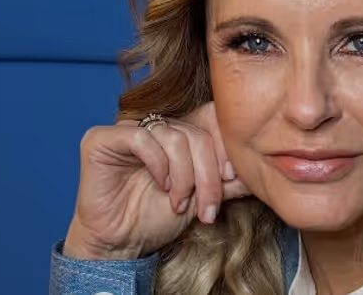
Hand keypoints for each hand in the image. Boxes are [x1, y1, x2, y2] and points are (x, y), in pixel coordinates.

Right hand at [62, 102, 250, 259]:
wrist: (122, 244)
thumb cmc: (157, 218)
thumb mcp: (203, 197)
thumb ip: (228, 180)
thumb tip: (260, 171)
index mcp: (178, 131)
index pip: (211, 117)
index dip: (225, 145)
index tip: (231, 177)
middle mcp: (154, 124)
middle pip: (197, 132)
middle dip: (208, 173)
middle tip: (207, 205)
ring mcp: (127, 128)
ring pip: (174, 135)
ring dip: (185, 176)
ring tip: (181, 202)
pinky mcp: (102, 138)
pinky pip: (142, 137)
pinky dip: (159, 165)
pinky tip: (161, 186)